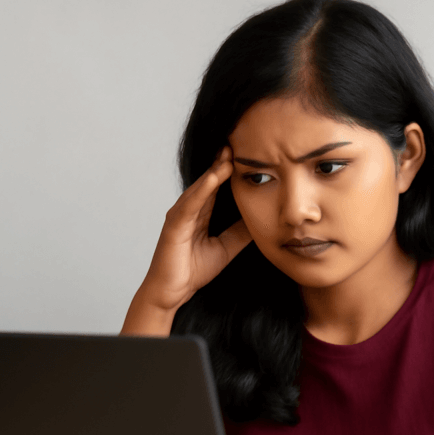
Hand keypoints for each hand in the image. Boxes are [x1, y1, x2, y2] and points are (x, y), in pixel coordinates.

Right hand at [139, 146, 252, 311]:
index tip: (249, 153)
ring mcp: (180, 215)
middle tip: (239, 141)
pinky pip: (189, 204)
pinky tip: (213, 177)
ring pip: (200, 188)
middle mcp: (189, 210)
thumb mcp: (226, 248)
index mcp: (201, 214)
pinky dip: (202, 190)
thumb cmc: (192, 270)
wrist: (172, 293)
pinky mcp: (174, 225)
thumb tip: (261, 218)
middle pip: (209, 181)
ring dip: (214, 170)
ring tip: (229, 154)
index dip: (231, 170)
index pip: (218, 186)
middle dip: (222, 161)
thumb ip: (240, 233)